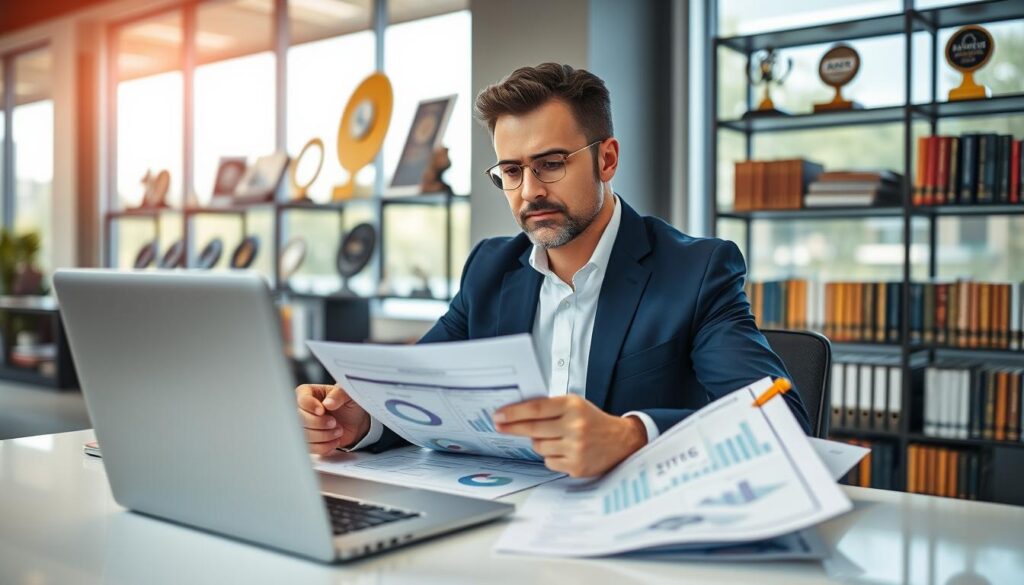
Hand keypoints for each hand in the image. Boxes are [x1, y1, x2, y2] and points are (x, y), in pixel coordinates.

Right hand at [295, 384, 370, 454]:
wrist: (355, 422)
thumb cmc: (348, 404)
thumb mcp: (348, 394)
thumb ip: (338, 394)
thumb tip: (328, 403)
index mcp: (307, 392)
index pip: (301, 400)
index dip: (311, 407)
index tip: (322, 411)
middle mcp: (301, 409)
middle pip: (299, 420)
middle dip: (318, 423)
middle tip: (334, 422)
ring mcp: (303, 426)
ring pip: (303, 435)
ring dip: (323, 436)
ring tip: (338, 431)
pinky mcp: (308, 441)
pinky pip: (309, 448)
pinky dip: (324, 446)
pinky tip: (334, 440)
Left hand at [493, 394, 646, 477]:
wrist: (621, 441)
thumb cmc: (593, 421)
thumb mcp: (576, 405)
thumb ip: (551, 407)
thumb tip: (516, 413)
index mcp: (573, 406)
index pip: (536, 408)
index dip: (514, 413)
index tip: (499, 415)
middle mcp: (575, 426)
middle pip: (532, 429)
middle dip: (512, 427)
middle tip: (499, 425)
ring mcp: (576, 448)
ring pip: (539, 447)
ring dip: (540, 442)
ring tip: (554, 438)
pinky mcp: (576, 466)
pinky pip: (549, 461)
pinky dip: (551, 456)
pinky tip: (564, 450)